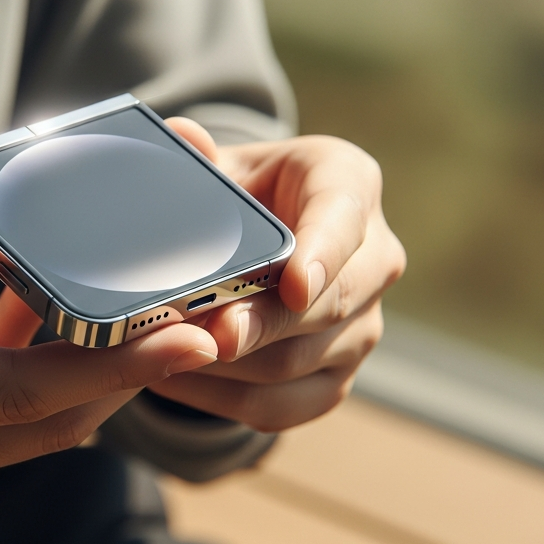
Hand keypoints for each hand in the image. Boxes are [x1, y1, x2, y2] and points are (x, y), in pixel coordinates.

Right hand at [0, 216, 217, 506]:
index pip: (13, 395)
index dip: (109, 366)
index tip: (191, 334)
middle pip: (46, 420)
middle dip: (133, 372)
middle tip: (212, 314)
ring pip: (33, 426)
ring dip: (99, 373)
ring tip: (161, 308)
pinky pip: (0, 418)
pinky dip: (44, 370)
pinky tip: (60, 306)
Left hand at [141, 119, 405, 431]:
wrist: (255, 243)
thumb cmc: (238, 195)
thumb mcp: (220, 168)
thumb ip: (196, 157)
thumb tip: (183, 137)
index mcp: (349, 184)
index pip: (344, 219)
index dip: (322, 256)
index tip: (294, 285)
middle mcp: (374, 257)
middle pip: (330, 304)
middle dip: (265, 324)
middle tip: (211, 334)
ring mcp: (363, 325)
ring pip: (301, 362)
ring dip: (232, 366)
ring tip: (169, 355)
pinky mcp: (335, 377)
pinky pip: (284, 406)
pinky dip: (224, 401)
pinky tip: (174, 382)